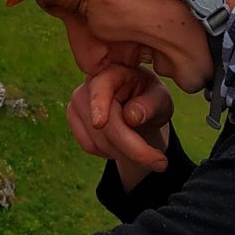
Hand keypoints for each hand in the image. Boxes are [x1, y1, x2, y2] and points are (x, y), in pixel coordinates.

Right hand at [67, 64, 173, 188]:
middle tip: (161, 163)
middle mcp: (90, 83)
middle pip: (105, 125)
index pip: (102, 88)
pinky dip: (110, 153)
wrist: (138, 110)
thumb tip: (132, 116)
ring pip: (98, 140)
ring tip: (143, 146)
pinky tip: (122, 144)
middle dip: (134, 149)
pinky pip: (89, 146)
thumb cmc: (152, 100)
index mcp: (114, 70)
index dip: (99, 106)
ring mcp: (77, 101)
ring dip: (124, 152)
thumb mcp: (162, 100)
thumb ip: (152, 104)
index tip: (100, 123)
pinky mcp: (73, 118)